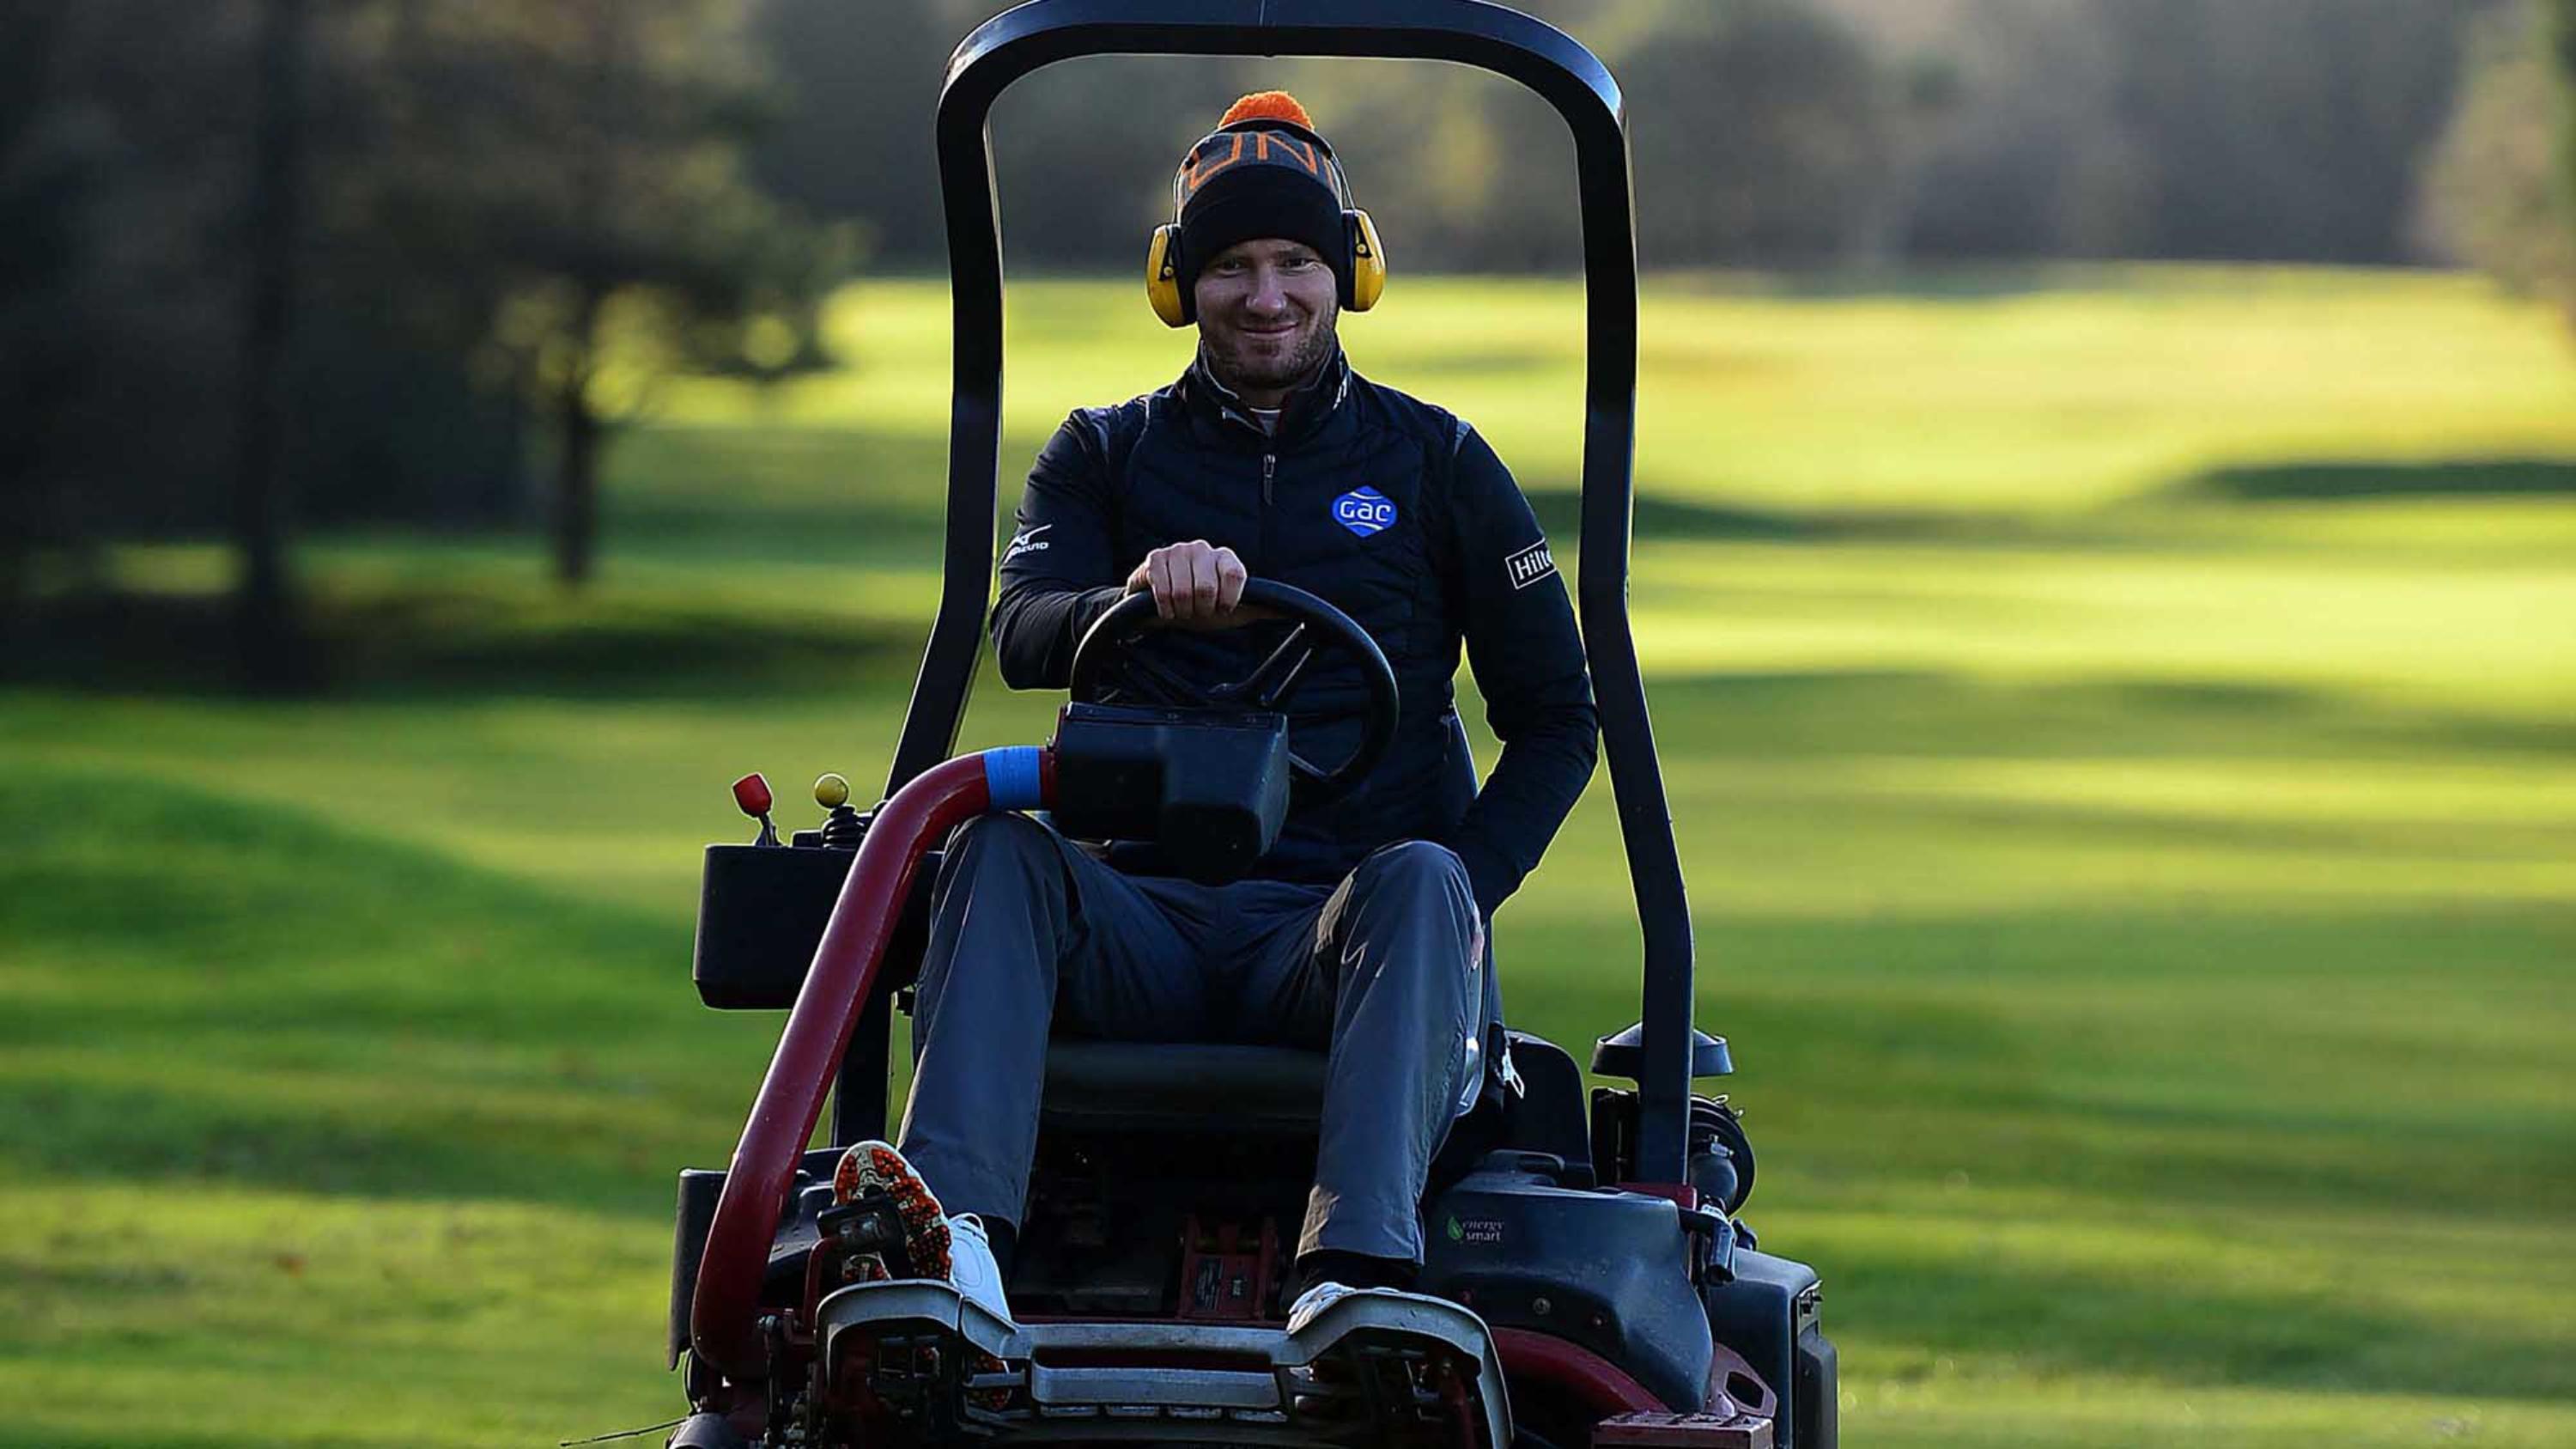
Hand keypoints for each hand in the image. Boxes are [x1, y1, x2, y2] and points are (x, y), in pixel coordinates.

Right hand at [1126, 540, 1270, 629]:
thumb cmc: (1204, 606)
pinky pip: (1161, 591)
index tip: (1223, 608)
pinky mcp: (1155, 558)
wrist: (1167, 606)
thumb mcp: (1235, 610)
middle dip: (1201, 609)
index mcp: (1226, 558)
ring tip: (1183, 609)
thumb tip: (1286, 611)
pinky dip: (1165, 608)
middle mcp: (1203, 549)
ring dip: (1182, 610)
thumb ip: (1260, 608)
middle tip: (1199, 611)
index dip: (1228, 599)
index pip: (1234, 575)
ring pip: (1182, 592)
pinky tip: (1168, 607)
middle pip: (1206, 588)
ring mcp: (1178, 551)